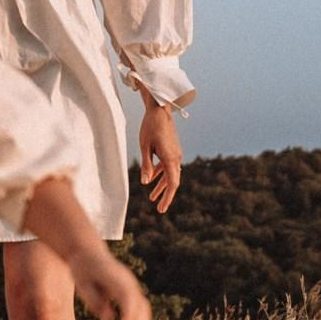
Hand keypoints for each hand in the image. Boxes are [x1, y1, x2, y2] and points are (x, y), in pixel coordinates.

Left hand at [73, 250, 152, 319]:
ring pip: (143, 311)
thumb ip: (94, 301)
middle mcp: (129, 283)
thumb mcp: (83, 284)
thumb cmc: (82, 270)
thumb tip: (108, 318)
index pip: (128, 299)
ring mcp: (132, 288)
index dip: (129, 316)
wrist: (87, 253)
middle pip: (140, 308)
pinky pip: (140, 311)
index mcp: (117, 279)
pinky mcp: (131, 293)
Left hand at [137, 94, 183, 212]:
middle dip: (166, 195)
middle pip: (173, 181)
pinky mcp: (171, 150)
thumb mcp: (144, 147)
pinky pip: (167, 167)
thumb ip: (146, 165)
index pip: (172, 183)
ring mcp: (174, 154)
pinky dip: (160, 175)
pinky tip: (151, 181)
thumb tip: (145, 183)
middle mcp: (176, 157)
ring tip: (152, 198)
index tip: (162, 209)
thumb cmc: (150, 127)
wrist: (160, 109)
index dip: (168, 197)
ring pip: (170, 174)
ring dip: (161, 186)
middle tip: (160, 209)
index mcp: (170, 158)